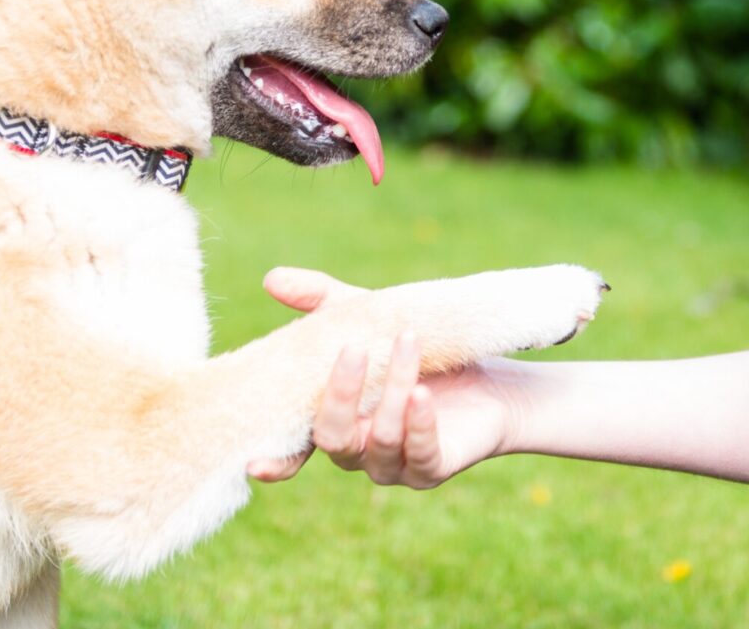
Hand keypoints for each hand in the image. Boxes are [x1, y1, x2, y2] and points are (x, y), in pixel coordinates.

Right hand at [245, 267, 516, 487]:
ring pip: (379, 440)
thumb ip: (321, 302)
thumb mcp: (370, 320)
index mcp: (336, 421)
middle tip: (354, 349)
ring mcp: (394, 465)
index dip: (278, 459)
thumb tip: (271, 279)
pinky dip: (418, 423)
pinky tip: (422, 393)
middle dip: (340, 397)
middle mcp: (358, 450)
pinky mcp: (431, 469)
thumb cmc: (421, 350)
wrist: (492, 377)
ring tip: (409, 342)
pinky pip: (419, 453)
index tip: (256, 462)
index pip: (297, 446)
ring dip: (391, 390)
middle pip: (333, 439)